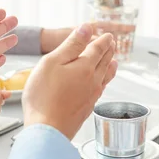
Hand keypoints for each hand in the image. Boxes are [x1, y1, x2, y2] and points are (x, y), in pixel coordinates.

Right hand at [22, 24, 117, 139]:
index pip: (98, 49)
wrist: (48, 130)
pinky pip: (101, 90)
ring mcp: (91, 96)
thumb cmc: (44, 96)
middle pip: (104, 62)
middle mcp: (93, 81)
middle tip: (112, 45)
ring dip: (110, 67)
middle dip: (108, 51)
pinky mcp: (87, 108)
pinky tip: (101, 85)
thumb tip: (87, 28)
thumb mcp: (52, 62)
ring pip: (105, 77)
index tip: (108, 35)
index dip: (103, 40)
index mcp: (85, 67)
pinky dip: (105, 82)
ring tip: (114, 62)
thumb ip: (71, 45)